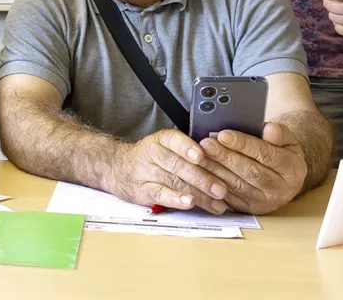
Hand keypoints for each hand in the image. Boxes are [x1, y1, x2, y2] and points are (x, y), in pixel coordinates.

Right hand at [111, 129, 229, 213]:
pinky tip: (189, 203)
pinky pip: (160, 194)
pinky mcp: (142, 190)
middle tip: (222, 189)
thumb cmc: (152, 159)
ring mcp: (145, 172)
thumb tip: (224, 159)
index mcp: (161, 140)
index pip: (174, 140)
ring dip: (198, 193)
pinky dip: (176, 199)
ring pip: (173, 181)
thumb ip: (189, 151)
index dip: (188, 148)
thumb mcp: (166, 146)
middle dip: (202, 177)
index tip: (203, 155)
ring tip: (216, 202)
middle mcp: (151, 154)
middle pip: (178, 165)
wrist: (118, 168)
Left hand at [197, 122, 306, 214]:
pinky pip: (228, 197)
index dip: (243, 144)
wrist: (283, 177)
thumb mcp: (286, 140)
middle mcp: (281, 189)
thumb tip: (269, 129)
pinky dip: (213, 184)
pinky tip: (201, 171)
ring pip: (237, 186)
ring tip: (199, 155)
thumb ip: (279, 133)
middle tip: (206, 144)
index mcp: (293, 169)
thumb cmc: (280, 152)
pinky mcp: (249, 209)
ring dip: (215, 170)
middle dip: (225, 157)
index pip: (266, 154)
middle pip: (250, 172)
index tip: (223, 134)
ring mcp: (265, 202)